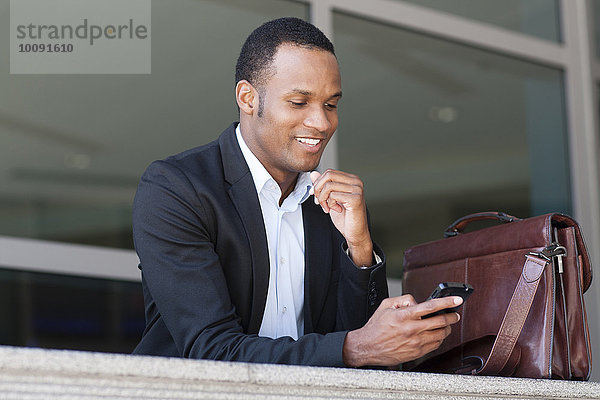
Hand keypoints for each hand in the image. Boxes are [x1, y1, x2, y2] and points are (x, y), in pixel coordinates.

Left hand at [310, 170, 372, 265]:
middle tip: (319, 202)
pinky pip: (333, 195)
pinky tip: (336, 210)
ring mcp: (357, 190)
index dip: (318, 183)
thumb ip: (322, 186)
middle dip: (318, 189)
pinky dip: (330, 204)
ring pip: (329, 186)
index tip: (314, 195)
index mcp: (351, 179)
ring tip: (327, 208)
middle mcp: (356, 182)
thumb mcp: (330, 199)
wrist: (355, 233)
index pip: (329, 172)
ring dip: (323, 199)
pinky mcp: (355, 199)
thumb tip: (313, 174)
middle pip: (328, 176)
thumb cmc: (345, 217)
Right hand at [342, 295, 462, 366]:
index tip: (457, 300)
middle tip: (455, 314)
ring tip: (446, 325)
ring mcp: (415, 342)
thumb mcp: (386, 305)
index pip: (430, 306)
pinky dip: (439, 339)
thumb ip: (403, 299)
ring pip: (440, 335)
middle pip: (440, 322)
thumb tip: (417, 301)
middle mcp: (412, 329)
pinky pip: (435, 345)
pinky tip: (436, 335)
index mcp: (404, 316)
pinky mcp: (416, 352)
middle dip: (452, 317)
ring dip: (447, 328)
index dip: (446, 302)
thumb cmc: (376, 327)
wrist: (368, 347)